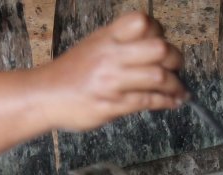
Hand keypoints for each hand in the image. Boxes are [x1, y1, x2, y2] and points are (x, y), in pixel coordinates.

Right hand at [35, 12, 186, 130]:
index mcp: (107, 38)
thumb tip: (156, 48)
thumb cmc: (70, 74)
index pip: (142, 22)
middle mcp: (111, 56)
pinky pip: (149, 101)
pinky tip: (173, 102)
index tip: (163, 43)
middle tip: (176, 67)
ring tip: (180, 90)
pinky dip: (168, 102)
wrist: (43, 96)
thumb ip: (122, 45)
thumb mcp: (94, 47)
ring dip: (176, 85)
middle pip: (159, 49)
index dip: (159, 31)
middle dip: (175, 60)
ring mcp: (112, 81)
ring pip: (159, 77)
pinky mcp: (113, 104)